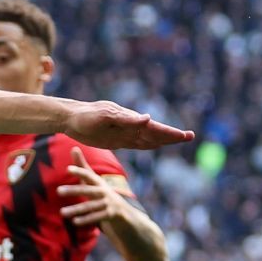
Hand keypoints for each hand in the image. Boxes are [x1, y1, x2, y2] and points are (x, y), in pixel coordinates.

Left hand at [57, 147, 132, 227]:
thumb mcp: (93, 180)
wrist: (123, 212)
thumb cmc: (102, 193)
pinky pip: (97, 217)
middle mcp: (104, 191)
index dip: (79, 171)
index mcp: (98, 182)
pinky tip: (74, 222)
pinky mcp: (110, 215)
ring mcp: (108, 203)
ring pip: (90, 206)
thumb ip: (82, 166)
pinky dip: (86, 220)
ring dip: (76, 210)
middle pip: (88, 190)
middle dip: (74, 190)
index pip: (88, 175)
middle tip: (58, 191)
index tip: (68, 169)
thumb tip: (73, 147)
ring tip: (62, 212)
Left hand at [64, 100, 193, 151]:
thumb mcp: (106, 116)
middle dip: (172, 136)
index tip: (185, 135)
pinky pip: (137, 143)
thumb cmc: (87, 116)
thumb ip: (127, 120)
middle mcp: (130, 126)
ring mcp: (125, 133)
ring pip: (149, 138)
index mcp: (130, 120)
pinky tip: (156, 144)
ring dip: (163, 140)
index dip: (170, 133)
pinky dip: (148, 144)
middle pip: (156, 133)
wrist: (71, 118)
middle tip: (190, 136)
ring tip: (179, 139)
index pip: (155, 128)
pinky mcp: (117, 139)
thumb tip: (149, 118)